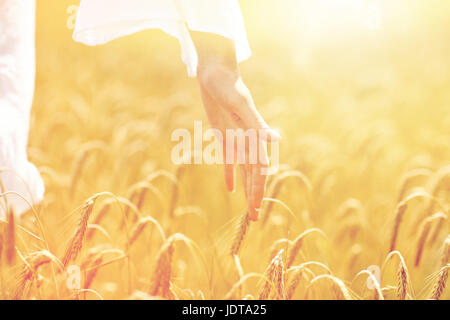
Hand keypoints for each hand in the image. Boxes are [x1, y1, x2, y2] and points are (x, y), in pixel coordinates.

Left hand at [200, 77, 278, 220]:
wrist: (216, 74)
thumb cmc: (229, 87)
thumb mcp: (241, 105)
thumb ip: (257, 124)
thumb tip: (276, 140)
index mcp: (254, 137)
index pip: (259, 170)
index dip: (258, 190)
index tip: (256, 209)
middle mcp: (247, 141)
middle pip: (253, 175)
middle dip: (254, 196)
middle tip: (253, 218)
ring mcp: (237, 140)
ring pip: (243, 171)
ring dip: (246, 189)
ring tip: (247, 207)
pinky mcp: (224, 137)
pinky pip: (228, 161)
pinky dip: (230, 175)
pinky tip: (230, 188)